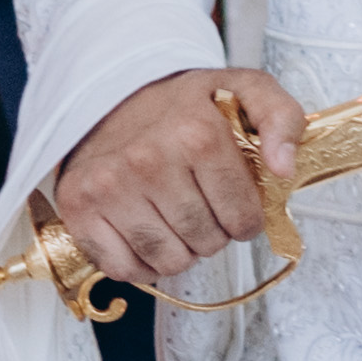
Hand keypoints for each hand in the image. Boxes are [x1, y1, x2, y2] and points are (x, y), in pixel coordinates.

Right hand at [49, 68, 308, 286]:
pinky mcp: (78, 208)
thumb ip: (282, 119)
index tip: (235, 204)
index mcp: (196, 134)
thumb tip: (284, 168)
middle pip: (206, 243)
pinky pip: (124, 269)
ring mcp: (108, 186)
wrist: (112, 96)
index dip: (247, 219)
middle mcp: (148, 161)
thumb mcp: (244, 91)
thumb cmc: (182, 105)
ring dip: (181, 250)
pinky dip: (142, 263)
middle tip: (202, 207)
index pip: (243, 217)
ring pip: (169, 261)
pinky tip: (147, 232)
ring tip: (176, 218)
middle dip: (214, 234)